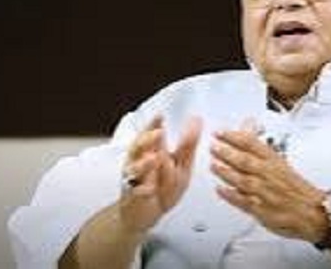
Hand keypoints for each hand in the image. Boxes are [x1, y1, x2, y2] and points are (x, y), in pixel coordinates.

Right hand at [118, 115, 201, 235]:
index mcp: (150, 151)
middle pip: (138, 146)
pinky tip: (149, 189)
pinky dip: (142, 190)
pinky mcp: (134, 196)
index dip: (154, 124)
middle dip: (147, 139)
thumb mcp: (181, 165)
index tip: (161, 115)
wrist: (145, 215)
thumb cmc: (162, 187)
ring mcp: (135, 179)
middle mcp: (139, 162)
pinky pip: (136, 192)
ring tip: (154, 158)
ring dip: (144, 164)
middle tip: (158, 132)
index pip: (151, 134)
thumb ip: (188, 144)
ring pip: (135, 169)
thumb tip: (197, 121)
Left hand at [209, 121, 326, 241]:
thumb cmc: (295, 187)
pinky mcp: (262, 210)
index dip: (234, 137)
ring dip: (226, 172)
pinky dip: (231, 195)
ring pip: (243, 180)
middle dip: (227, 152)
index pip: (252, 144)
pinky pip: (244, 202)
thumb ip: (259, 147)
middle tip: (213, 147)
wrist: (312, 211)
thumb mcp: (280, 162)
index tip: (220, 133)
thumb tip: (246, 126)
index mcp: (274, 161)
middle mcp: (269, 175)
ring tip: (214, 165)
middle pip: (246, 161)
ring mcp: (265, 193)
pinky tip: (220, 189)